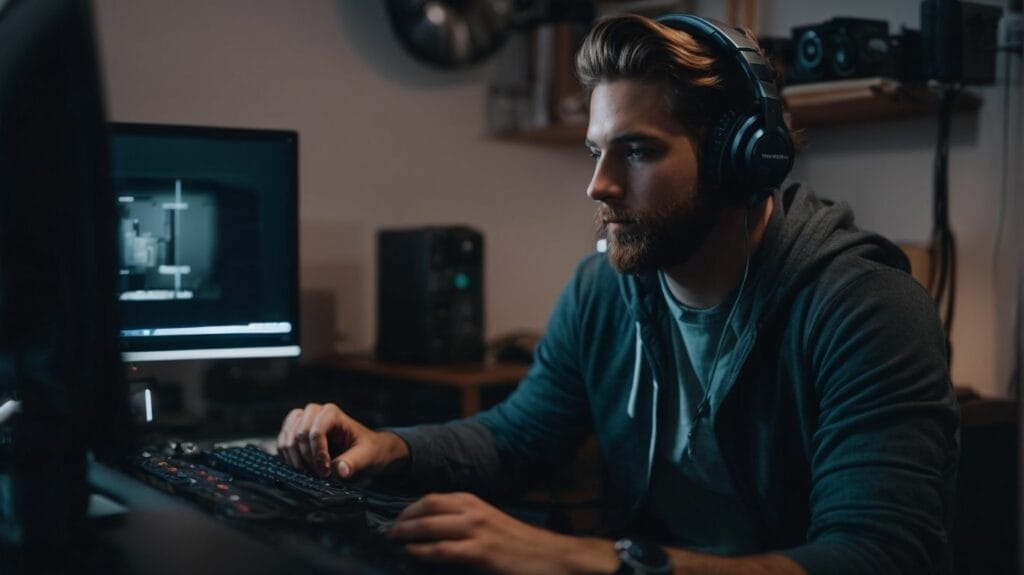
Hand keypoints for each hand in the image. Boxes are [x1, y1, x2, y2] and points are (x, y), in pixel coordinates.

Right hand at [276, 402, 408, 478]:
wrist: (366, 449)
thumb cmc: (368, 449)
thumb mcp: (367, 456)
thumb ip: (354, 463)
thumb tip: (341, 470)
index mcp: (333, 413)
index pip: (315, 432)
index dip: (317, 454)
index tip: (325, 472)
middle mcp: (315, 412)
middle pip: (299, 433)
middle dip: (306, 457)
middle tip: (318, 474)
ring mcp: (303, 419)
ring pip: (287, 436)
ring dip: (294, 458)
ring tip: (308, 472)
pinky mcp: (295, 430)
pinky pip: (283, 441)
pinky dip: (287, 456)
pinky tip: (300, 467)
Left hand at [389, 492, 617, 574]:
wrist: (554, 558)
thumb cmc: (521, 546)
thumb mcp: (491, 525)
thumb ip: (466, 524)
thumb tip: (436, 532)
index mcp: (474, 502)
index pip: (431, 499)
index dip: (408, 510)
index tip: (394, 521)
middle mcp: (473, 510)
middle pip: (425, 507)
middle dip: (402, 520)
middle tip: (388, 533)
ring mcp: (477, 530)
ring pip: (429, 525)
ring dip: (405, 534)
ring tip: (393, 543)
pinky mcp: (481, 551)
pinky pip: (441, 549)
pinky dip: (421, 551)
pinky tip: (410, 555)